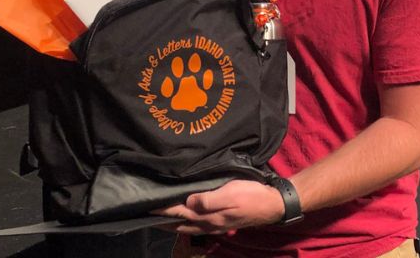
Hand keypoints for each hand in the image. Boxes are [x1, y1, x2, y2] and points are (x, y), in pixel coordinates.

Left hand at [152, 179, 284, 234]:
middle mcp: (208, 224)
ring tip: (162, 219)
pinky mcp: (221, 222)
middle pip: (180, 225)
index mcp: (208, 217)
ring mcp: (215, 225)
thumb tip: (188, 203)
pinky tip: (186, 218)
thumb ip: (208, 200)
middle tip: (148, 217)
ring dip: (173, 224)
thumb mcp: (230, 193)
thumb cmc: (251, 195)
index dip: (164, 210)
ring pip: (188, 227)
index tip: (148, 206)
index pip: (180, 214)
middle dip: (164, 222)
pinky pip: (196, 225)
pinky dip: (185, 223)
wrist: (272, 204)